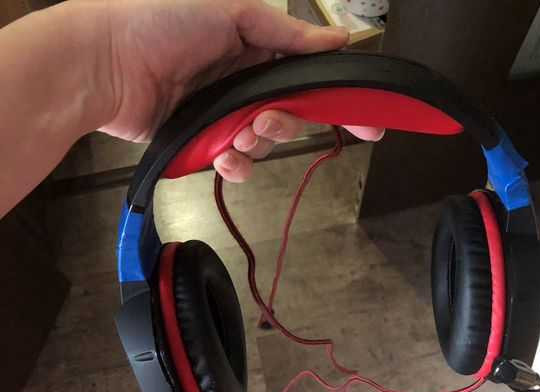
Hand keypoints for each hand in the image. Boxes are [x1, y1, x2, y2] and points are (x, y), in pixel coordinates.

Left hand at [100, 0, 384, 181]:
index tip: (371, 122)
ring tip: (235, 134)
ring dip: (257, 144)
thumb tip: (338, 39)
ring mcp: (224, 116)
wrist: (105, 62)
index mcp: (256, 51)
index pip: (309, 78)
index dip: (340, 100)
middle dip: (285, 125)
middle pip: (291, 117)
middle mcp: (244, 84)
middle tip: (265, 121)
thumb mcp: (231, 12)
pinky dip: (235, 165)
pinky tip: (223, 156)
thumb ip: (287, 33)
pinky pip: (236, 164)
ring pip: (265, 145)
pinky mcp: (204, 143)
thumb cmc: (160, 22)